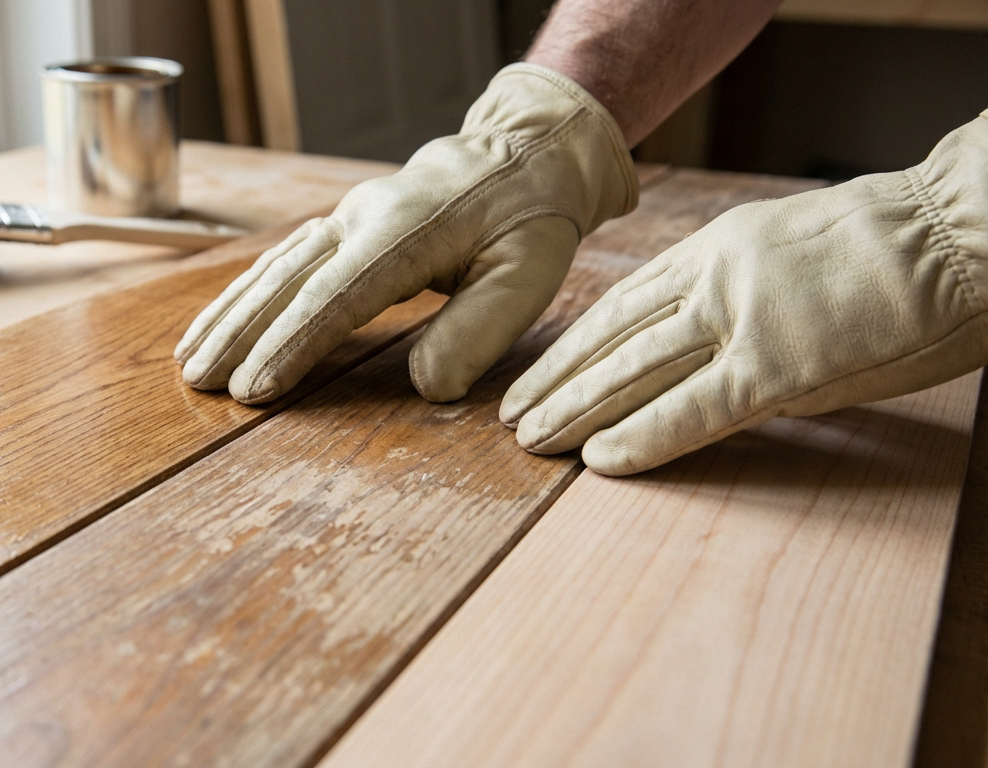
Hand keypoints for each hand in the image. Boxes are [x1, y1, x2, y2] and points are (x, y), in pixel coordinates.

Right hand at [175, 64, 636, 403]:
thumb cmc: (529, 221)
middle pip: (287, 280)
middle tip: (202, 382)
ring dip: (229, 315)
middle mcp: (362, 218)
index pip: (338, 295)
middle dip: (240, 333)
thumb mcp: (528, 276)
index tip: (257, 388)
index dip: (293, 343)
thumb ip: (480, 330)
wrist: (522, 157)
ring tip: (190, 362)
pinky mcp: (340, 227)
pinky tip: (217, 325)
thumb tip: (429, 387)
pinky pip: (281, 263)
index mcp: (406, 232)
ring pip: (273, 269)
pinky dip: (243, 295)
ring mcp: (345, 218)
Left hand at [501, 111, 987, 475]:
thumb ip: (745, 314)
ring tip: (531, 443)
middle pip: (611, 340)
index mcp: (713, 250)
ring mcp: (739, 318)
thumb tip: (723, 374)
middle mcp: (711, 278)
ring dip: (576, 411)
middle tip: (509, 420)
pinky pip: (692, 409)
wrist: (958, 230)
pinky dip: (642, 437)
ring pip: (633, 371)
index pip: (620, 307)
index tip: (534, 378)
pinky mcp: (777, 364)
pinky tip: (600, 461)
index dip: (569, 348)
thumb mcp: (793, 261)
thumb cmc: (896, 250)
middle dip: (555, 384)